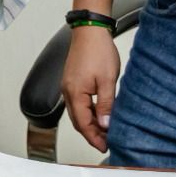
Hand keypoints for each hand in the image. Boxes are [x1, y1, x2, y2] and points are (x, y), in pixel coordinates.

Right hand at [62, 26, 120, 153]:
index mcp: (75, 93)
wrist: (90, 30)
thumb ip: (106, 104)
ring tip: (104, 131)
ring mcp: (69, 86)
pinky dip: (88, 112)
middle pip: (78, 121)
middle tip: (106, 142)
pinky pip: (78, 103)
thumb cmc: (98, 50)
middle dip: (91, 134)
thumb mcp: (107, 80)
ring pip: (78, 113)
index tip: (105, 146)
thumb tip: (105, 124)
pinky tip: (99, 113)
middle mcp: (68, 91)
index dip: (94, 138)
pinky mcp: (72, 81)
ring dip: (90, 124)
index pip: (83, 124)